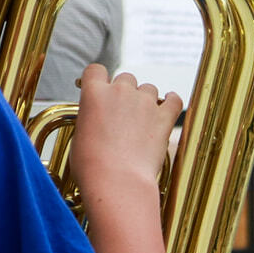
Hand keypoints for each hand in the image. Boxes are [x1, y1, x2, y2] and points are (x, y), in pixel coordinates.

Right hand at [71, 65, 182, 197]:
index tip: (101, 90)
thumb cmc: (92, 166)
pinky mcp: (163, 117)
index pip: (95, 70)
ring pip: (148, 88)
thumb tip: (98, 119)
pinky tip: (169, 106)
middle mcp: (120, 91)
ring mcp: (144, 102)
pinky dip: (172, 102)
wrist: (116, 182)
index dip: (98, 80)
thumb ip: (90, 117)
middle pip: (125, 78)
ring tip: (141, 122)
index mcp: (94, 93)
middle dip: (124, 92)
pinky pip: (174, 100)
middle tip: (121, 114)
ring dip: (145, 100)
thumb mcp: (79, 136)